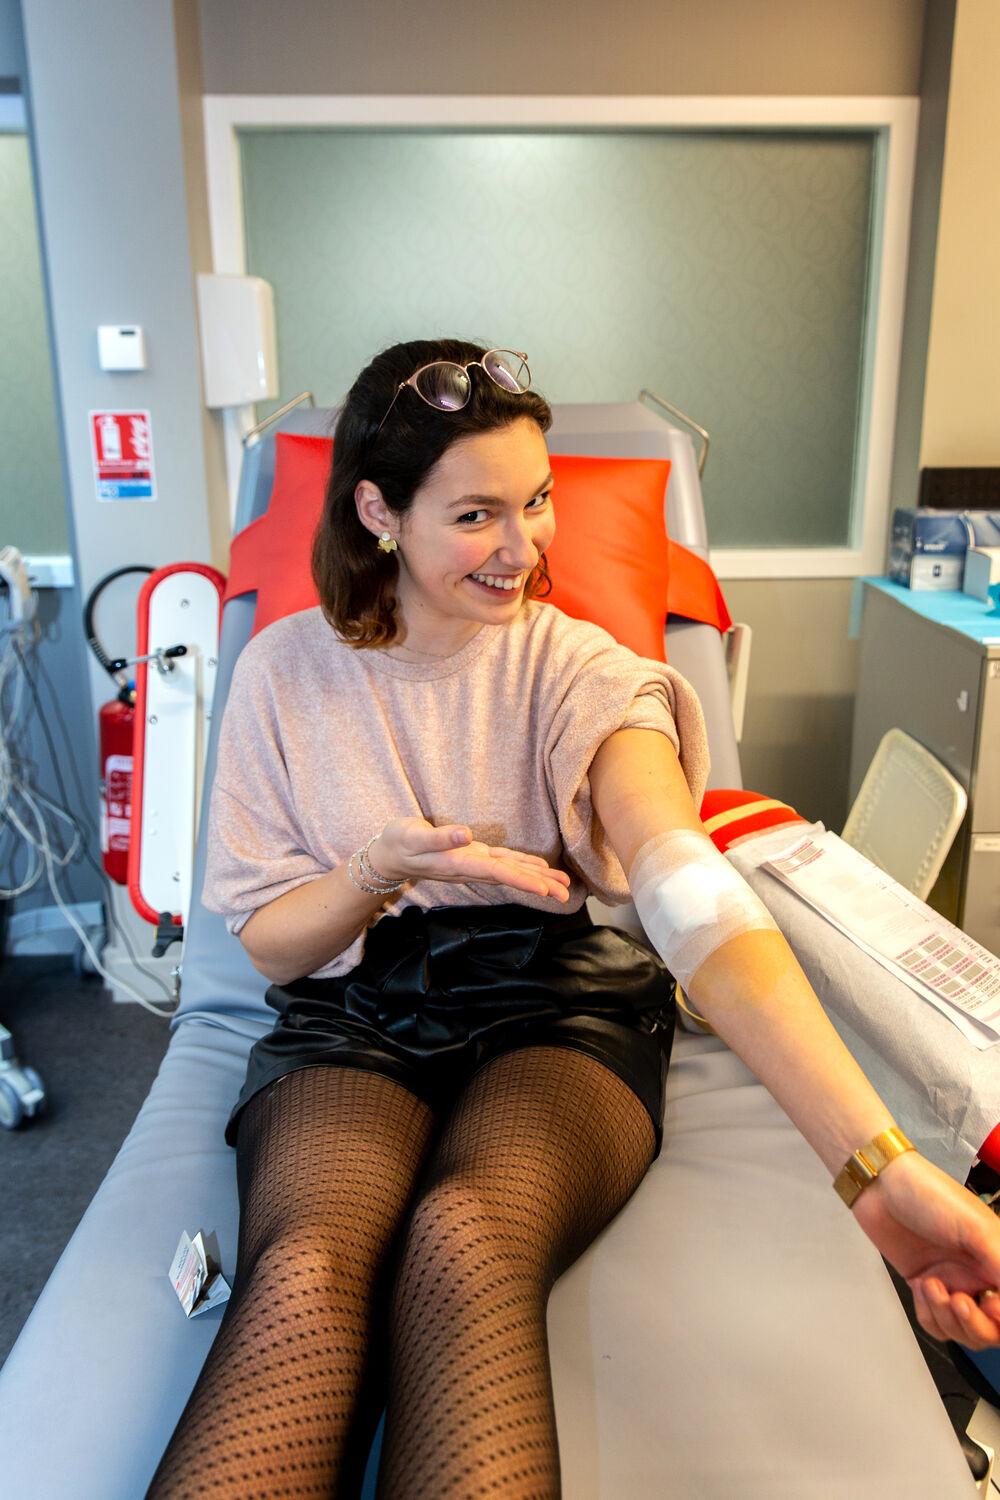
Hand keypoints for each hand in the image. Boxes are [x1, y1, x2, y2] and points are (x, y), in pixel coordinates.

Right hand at [370, 817, 571, 903]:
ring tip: (562, 885)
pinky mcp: (472, 855)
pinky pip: (503, 862)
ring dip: (537, 878)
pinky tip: (538, 868)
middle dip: (539, 885)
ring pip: (511, 871)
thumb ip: (440, 837)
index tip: (545, 890)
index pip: (498, 873)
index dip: (523, 880)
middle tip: (566, 894)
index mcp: (460, 863)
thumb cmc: (399, 842)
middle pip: (511, 877)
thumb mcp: (414, 836)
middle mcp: (471, 867)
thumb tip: (467, 835)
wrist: (387, 854)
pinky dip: (523, 865)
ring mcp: (473, 863)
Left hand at [849, 1149, 999, 1349]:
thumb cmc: (928, 1193)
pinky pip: (937, 1323)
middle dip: (975, 1324)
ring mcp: (953, 1282)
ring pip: (964, 1331)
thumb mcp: (974, 1226)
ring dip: (947, 1317)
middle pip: (992, 1329)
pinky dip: (929, 1314)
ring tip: (932, 1285)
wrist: (880, 1186)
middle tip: (958, 1300)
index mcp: (999, 1258)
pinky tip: (921, 1285)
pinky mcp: (927, 1288)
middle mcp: (980, 1275)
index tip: (991, 1306)